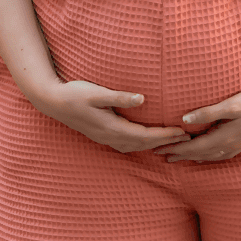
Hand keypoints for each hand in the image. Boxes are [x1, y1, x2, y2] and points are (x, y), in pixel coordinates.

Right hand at [32, 80, 191, 153]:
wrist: (52, 102)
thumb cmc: (74, 94)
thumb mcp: (96, 93)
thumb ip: (120, 97)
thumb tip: (143, 99)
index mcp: (111, 127)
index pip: (145, 135)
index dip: (165, 135)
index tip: (182, 133)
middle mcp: (109, 136)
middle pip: (143, 144)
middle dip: (165, 142)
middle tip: (187, 138)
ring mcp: (105, 138)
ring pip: (136, 147)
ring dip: (154, 145)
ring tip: (172, 141)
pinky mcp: (102, 135)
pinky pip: (127, 145)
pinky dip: (142, 144)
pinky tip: (147, 141)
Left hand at [153, 84, 240, 162]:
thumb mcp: (232, 104)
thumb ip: (208, 112)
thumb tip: (184, 120)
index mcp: (224, 137)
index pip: (192, 147)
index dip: (174, 148)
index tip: (158, 149)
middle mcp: (228, 146)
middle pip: (198, 154)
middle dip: (178, 154)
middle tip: (159, 154)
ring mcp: (236, 146)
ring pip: (208, 156)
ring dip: (191, 156)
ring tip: (176, 157)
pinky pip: (219, 155)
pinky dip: (206, 156)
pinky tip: (204, 155)